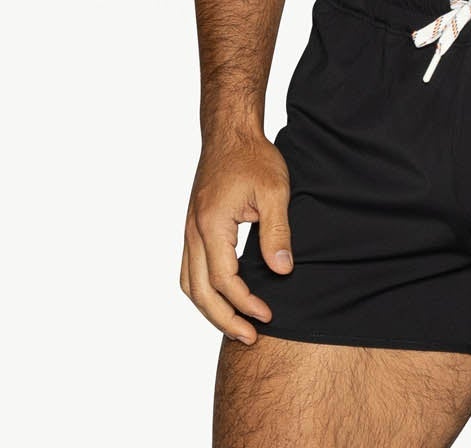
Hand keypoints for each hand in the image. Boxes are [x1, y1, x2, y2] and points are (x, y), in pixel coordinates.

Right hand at [180, 131, 291, 343]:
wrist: (230, 132)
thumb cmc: (253, 157)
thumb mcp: (274, 191)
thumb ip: (277, 232)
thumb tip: (282, 272)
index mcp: (211, 224)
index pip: (224, 280)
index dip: (245, 303)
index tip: (268, 316)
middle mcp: (193, 231)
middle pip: (200, 291)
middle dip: (224, 319)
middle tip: (250, 337)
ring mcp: (189, 229)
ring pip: (189, 283)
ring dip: (210, 309)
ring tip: (236, 325)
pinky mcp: (192, 227)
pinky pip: (189, 269)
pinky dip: (203, 290)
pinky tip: (223, 297)